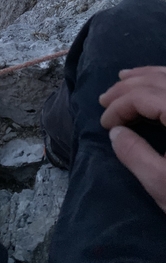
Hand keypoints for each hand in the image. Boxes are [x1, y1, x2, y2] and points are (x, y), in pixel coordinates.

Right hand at [99, 66, 165, 213]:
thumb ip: (135, 155)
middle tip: (104, 99)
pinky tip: (155, 82)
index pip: (145, 96)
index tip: (104, 124)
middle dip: (126, 87)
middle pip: (158, 81)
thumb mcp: (164, 186)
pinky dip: (165, 78)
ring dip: (146, 76)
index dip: (120, 106)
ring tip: (123, 78)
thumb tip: (116, 132)